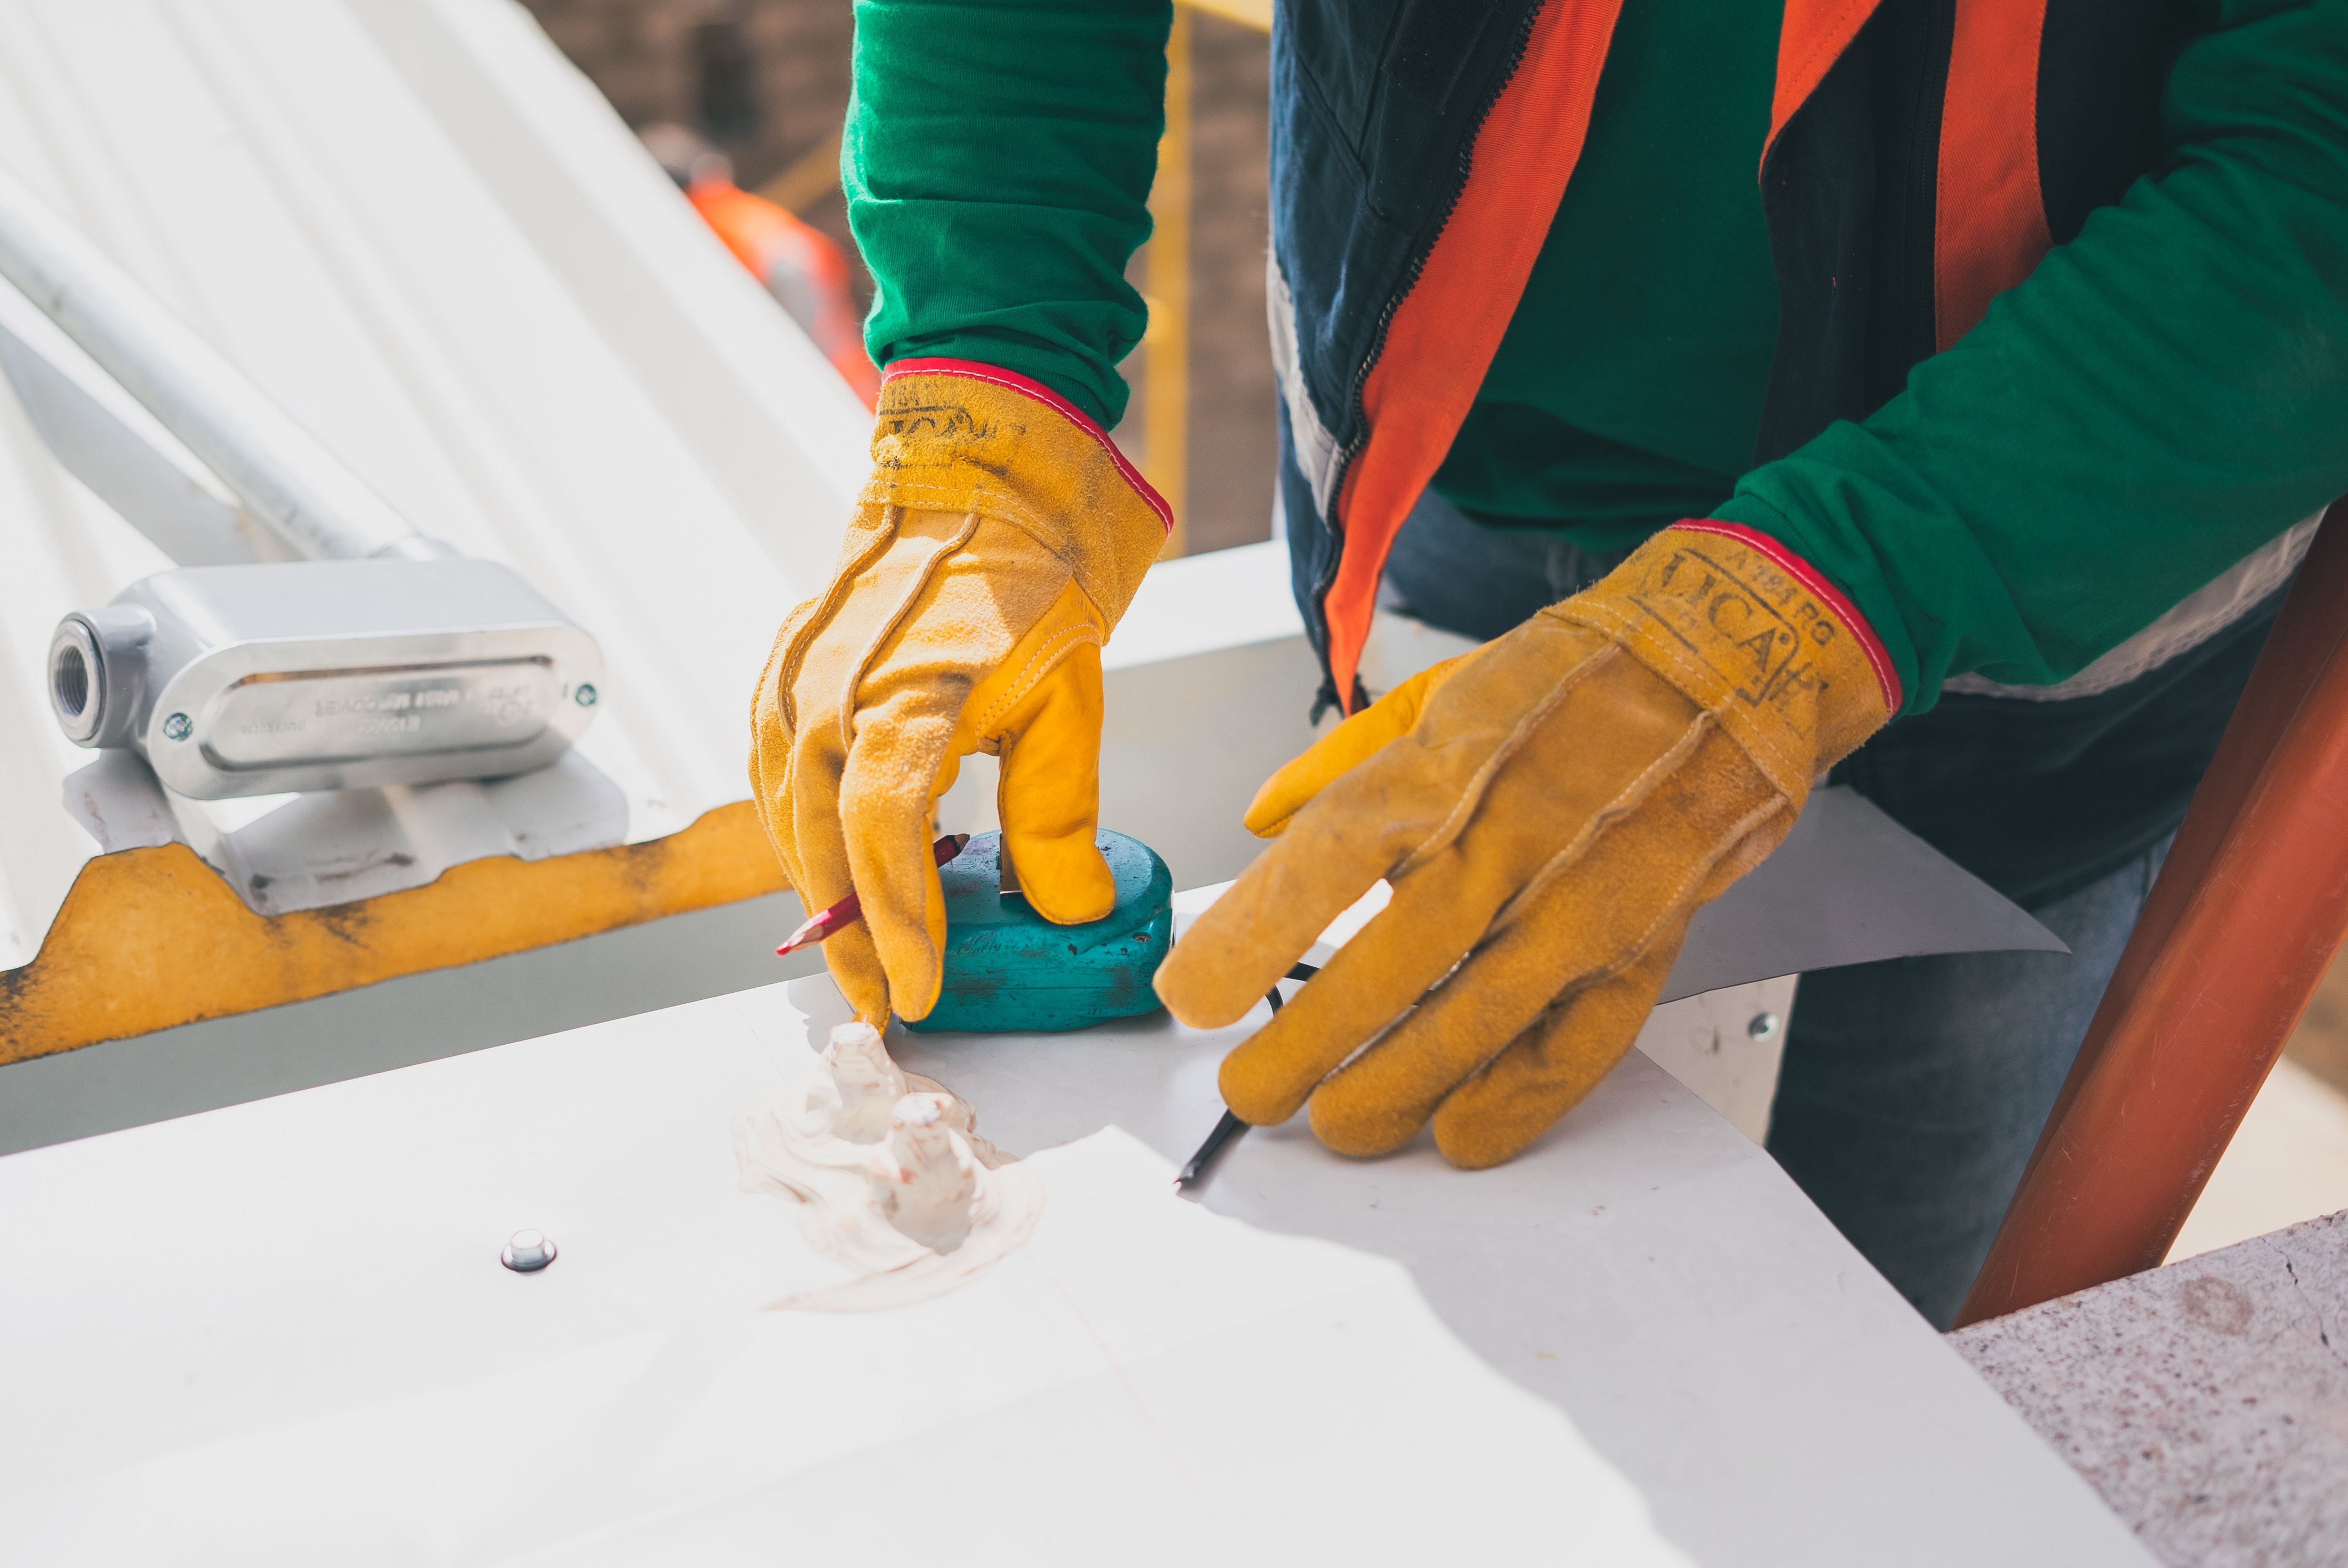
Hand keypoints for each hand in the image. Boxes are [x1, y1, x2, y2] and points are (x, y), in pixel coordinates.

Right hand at [751, 360, 1166, 1023]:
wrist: (971, 482)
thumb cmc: (1025, 582)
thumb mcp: (1069, 696)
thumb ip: (1060, 811)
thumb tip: (1072, 908)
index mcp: (905, 693)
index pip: (885, 833)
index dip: (899, 922)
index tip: (919, 990)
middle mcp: (828, 690)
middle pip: (821, 845)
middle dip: (851, 936)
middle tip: (884, 1005)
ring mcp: (791, 680)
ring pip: (784, 819)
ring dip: (818, 893)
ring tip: (858, 957)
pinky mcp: (777, 675)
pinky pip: (769, 776)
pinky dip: (794, 835)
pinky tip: (824, 872)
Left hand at [1155, 524, 1895, 1167]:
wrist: (1736, 661)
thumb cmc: (1575, 678)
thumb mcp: (1443, 689)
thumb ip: (1340, 761)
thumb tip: (1257, 822)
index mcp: (1447, 760)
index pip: (1330, 855)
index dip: (1253, 933)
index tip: (1192, 994)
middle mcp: (1514, 830)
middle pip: (1396, 958)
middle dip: (1312, 1044)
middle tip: (1252, 1093)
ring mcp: (1588, 893)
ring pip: (1480, 1015)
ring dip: (1399, 1087)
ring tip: (1337, 1126)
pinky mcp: (1647, 940)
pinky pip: (1580, 1041)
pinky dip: (1519, 1100)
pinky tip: (1458, 1135)